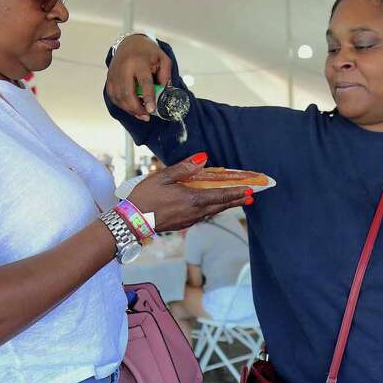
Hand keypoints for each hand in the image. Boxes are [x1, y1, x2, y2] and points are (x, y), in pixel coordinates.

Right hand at [104, 34, 172, 121]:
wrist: (130, 43)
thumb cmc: (148, 52)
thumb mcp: (163, 59)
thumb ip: (166, 76)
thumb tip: (165, 94)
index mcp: (140, 62)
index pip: (144, 82)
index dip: (148, 97)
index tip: (152, 110)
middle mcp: (125, 68)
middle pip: (127, 92)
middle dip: (137, 108)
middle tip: (146, 116)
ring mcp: (115, 73)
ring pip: (119, 97)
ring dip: (129, 109)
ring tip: (141, 114)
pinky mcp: (109, 78)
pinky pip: (113, 96)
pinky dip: (121, 105)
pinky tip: (130, 108)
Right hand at [127, 154, 251, 232]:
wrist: (131, 221)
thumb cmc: (145, 197)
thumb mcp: (163, 177)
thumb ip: (184, 168)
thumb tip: (203, 158)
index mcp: (192, 199)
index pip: (221, 195)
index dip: (236, 192)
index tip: (250, 190)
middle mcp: (195, 212)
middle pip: (221, 205)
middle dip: (237, 200)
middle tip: (251, 197)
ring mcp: (189, 220)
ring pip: (213, 211)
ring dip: (226, 205)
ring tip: (237, 200)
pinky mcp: (183, 224)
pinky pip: (203, 215)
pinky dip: (213, 209)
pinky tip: (213, 206)